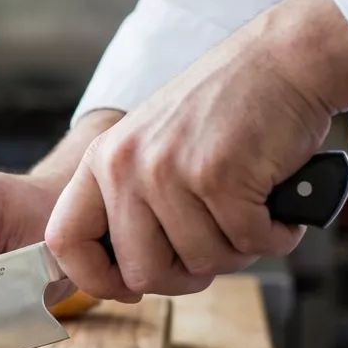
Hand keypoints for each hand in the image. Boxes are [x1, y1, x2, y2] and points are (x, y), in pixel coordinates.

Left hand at [44, 0, 347, 299]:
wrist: (283, 60)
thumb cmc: (226, 112)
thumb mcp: (152, 147)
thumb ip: (132, 203)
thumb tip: (128, 279)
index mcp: (101, 162)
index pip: (64, 240)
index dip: (95, 279)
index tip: (130, 288)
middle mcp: (125, 166)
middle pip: (143, 273)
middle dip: (189, 276)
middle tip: (218, 246)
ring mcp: (169, 170)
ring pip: (203, 263)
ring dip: (240, 250)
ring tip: (251, 211)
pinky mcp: (219, 175)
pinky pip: (249, 244)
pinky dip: (275, 235)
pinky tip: (277, 204)